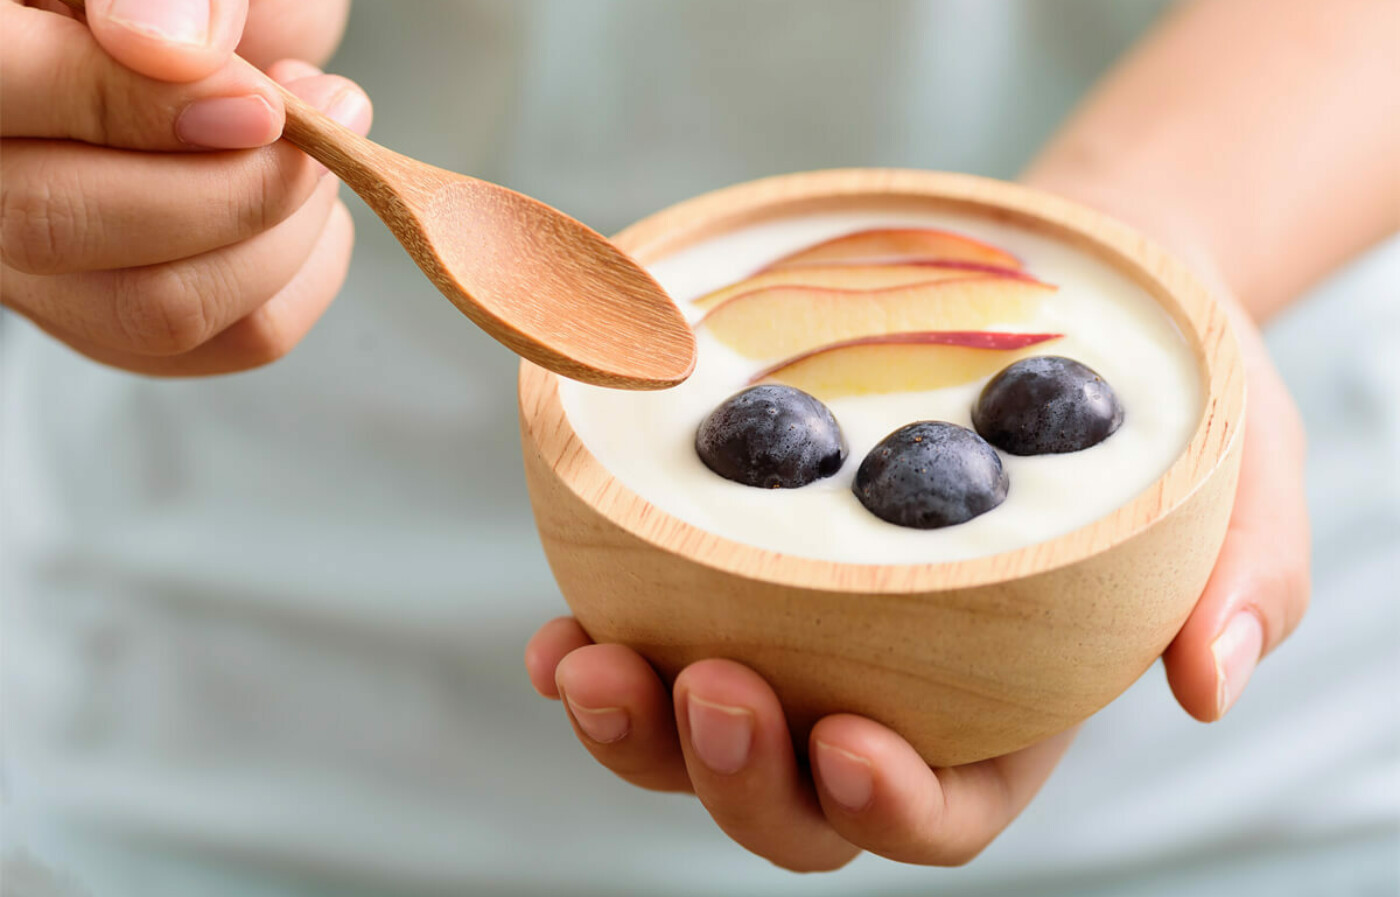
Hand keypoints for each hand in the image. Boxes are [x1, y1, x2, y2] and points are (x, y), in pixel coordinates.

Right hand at [1, 0, 365, 374]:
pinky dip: (306, 275)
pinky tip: (309, 209)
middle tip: (319, 119)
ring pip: (156, 309)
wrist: (228, 34)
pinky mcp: (130, 321)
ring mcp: (41, 265)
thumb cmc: (202, 0)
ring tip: (318, 153)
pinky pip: (233, 341)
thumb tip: (166, 47)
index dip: (133, 106)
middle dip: (234, 187)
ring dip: (285, 235)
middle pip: (56, 226)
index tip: (260, 104)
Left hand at [521, 247, 1310, 873]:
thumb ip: (1241, 578)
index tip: (852, 739)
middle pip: (796, 801)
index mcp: (1006, 710)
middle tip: (710, 685)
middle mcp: (889, 694)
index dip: (892, 806)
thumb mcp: (1237, 470)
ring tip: (586, 664)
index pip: (946, 811)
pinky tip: (561, 628)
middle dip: (738, 776)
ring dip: (636, 730)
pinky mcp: (727, 572)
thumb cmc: (1157, 399)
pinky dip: (595, 650)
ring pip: (699, 740)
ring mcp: (796, 639)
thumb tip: (1208, 686)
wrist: (1058, 297)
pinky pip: (649, 636)